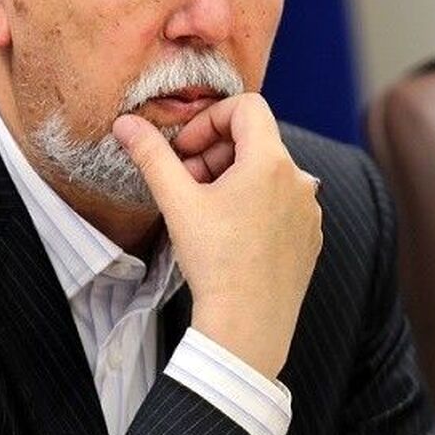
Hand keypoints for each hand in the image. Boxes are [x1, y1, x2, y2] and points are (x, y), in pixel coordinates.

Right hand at [112, 93, 322, 379]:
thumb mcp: (177, 202)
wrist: (247, 328)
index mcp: (271, 161)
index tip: (185, 152)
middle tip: (186, 183)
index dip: (209, 120)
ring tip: (205, 212)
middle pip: (254, 141)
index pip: (245, 107)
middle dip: (215, 153)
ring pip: (267, 174)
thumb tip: (125, 123)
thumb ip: (152, 155)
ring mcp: (309, 210)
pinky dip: (254, 205)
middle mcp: (299, 180)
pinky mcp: (309, 237)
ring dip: (233, 179)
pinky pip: (281, 203)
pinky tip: (230, 236)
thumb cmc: (215, 262)